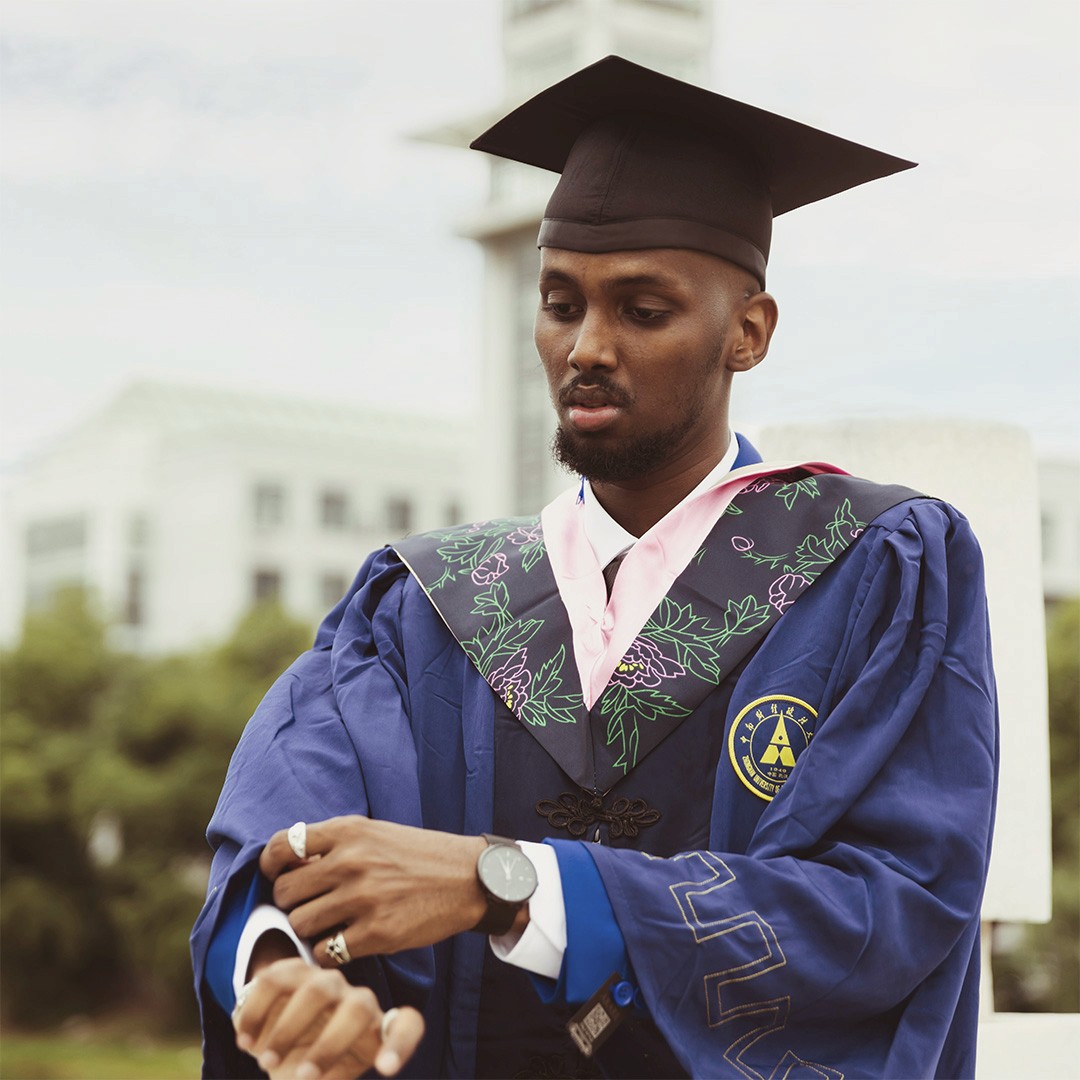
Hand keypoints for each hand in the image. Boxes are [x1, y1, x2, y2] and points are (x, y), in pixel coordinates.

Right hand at [233, 957, 422, 1078]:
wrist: (279, 1036)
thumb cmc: (312, 1067)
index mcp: (374, 1031)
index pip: (407, 1026)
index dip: (401, 1045)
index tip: (385, 1068)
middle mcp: (355, 1000)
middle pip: (359, 1006)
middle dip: (330, 1045)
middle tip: (302, 1077)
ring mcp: (324, 981)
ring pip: (317, 989)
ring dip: (289, 1029)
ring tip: (266, 1063)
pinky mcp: (290, 970)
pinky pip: (276, 980)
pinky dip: (258, 1012)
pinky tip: (245, 1040)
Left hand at [259, 816, 491, 963]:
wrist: (468, 878)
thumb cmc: (418, 855)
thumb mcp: (375, 833)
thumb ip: (334, 844)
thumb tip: (288, 865)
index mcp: (348, 831)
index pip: (282, 846)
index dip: (271, 865)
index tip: (278, 875)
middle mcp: (351, 861)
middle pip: (285, 892)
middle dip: (293, 903)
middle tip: (312, 906)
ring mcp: (363, 898)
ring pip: (300, 924)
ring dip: (309, 929)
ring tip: (329, 925)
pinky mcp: (376, 933)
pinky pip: (325, 952)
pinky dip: (328, 952)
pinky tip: (345, 942)